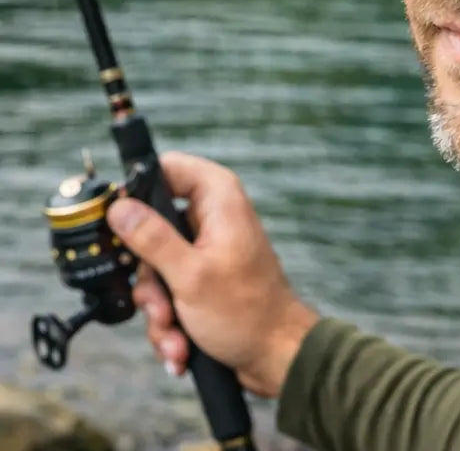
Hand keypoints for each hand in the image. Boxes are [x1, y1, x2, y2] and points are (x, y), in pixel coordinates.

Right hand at [105, 150, 319, 397]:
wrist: (275, 356)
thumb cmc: (246, 313)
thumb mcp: (189, 275)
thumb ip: (152, 238)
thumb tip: (120, 206)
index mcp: (219, 199)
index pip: (169, 167)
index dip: (139, 189)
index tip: (120, 222)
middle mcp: (213, 217)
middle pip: (152, 227)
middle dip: (150, 277)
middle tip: (161, 303)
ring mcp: (207, 249)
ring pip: (156, 267)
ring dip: (159, 308)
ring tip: (175, 333)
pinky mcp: (202, 278)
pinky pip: (168, 291)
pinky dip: (170, 322)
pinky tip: (181, 346)